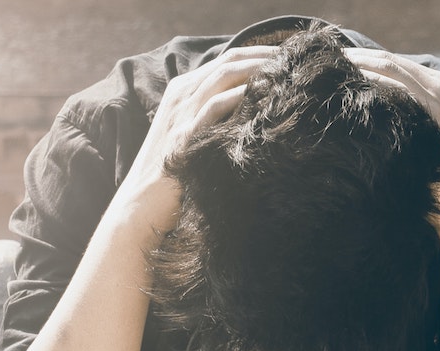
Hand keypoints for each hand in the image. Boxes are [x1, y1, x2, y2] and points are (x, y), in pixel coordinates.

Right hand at [116, 46, 276, 230]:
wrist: (142, 206)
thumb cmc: (176, 175)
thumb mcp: (198, 137)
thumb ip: (220, 119)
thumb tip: (258, 112)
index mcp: (185, 91)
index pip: (229, 60)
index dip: (263, 55)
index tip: (293, 60)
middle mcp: (182, 96)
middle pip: (230, 61)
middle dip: (267, 57)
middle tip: (298, 62)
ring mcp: (180, 114)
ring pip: (223, 76)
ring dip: (259, 71)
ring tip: (288, 73)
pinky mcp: (183, 136)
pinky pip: (214, 107)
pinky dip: (239, 97)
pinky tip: (263, 96)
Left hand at [343, 49, 439, 158]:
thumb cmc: (430, 162)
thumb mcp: (420, 122)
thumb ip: (403, 102)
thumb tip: (365, 90)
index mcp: (439, 82)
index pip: (395, 61)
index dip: (365, 56)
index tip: (339, 58)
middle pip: (391, 59)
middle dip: (358, 57)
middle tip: (329, 59)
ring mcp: (439, 94)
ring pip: (391, 67)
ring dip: (360, 65)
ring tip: (336, 68)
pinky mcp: (434, 108)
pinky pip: (396, 87)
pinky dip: (372, 81)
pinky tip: (352, 83)